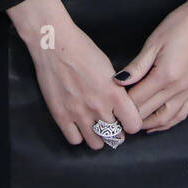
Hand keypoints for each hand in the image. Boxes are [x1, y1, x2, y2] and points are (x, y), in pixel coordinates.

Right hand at [7, 0, 142, 149]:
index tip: (126, 118)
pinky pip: (75, 140)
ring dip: (98, 136)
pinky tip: (78, 124)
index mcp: (114, 93)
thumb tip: (119, 106)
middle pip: (115, 136)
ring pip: (96, 143)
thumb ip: (115, 90)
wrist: (54, 43)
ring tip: (94, 125)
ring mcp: (79, 113)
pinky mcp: (60, 115)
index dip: (131, 123)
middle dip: (115, 130)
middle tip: (109, 121)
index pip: (133, 125)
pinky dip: (78, 135)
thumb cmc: (82, 49)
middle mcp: (99, 107)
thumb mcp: (108, 68)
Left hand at [111, 0, 187, 132]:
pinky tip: (158, 123)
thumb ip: (137, 66)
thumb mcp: (154, 42)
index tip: (110, 106)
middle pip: (149, 111)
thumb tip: (118, 81)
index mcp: (165, 76)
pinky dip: (168, 123)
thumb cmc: (181, 25)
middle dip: (131, 117)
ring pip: (167, 119)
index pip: (137, 99)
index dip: (122, 105)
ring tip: (134, 124)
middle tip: (117, 118)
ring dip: (149, 125)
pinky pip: (182, 114)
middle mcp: (179, 88)